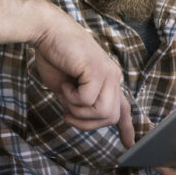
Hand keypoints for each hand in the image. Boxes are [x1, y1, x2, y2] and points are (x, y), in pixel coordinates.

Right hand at [31, 13, 134, 146]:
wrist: (46, 31)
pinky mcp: (98, 70)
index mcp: (108, 81)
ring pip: (103, 112)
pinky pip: (88, 100)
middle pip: (110, 117)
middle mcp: (113, 77)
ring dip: (78, 111)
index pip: (123, 108)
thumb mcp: (67, 88)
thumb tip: (78, 119)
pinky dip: (71, 98)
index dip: (126, 127)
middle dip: (87, 123)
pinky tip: (66, 84)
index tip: (129, 143)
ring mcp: (108, 73)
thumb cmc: (54, 57)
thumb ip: (77, 103)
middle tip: (67, 115)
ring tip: (66, 94)